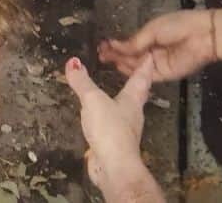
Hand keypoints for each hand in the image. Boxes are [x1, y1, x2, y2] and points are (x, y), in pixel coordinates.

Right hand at [65, 56, 158, 200]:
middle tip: (132, 69)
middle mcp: (132, 114)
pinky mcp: (115, 143)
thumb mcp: (93, 100)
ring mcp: (124, 130)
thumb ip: (82, 82)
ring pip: (125, 109)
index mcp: (131, 101)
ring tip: (115, 89)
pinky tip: (101, 116)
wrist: (114, 167)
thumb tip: (73, 62)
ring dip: (121, 98)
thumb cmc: (110, 129)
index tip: (149, 54)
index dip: (144, 66)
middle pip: (137, 94)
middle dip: (135, 81)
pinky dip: (108, 115)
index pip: (140, 79)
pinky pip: (113, 123)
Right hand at [97, 9, 215, 82]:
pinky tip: (120, 67)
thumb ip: (134, 42)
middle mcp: (152, 52)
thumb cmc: (178, 26)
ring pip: (136, 66)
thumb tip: (115, 44)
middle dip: (116, 55)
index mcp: (150, 38)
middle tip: (100, 55)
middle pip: (131, 56)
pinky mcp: (165, 74)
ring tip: (106, 59)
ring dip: (121, 63)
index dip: (116, 46)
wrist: (202, 35)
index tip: (102, 46)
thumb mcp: (152, 30)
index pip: (130, 45)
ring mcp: (158, 64)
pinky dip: (134, 72)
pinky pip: (146, 75)